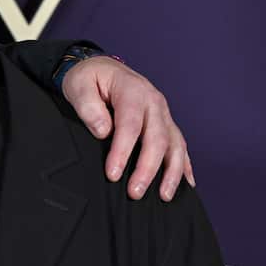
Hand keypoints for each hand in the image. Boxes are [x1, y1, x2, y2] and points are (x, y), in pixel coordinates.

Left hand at [62, 56, 193, 200]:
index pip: (130, 125)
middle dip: (147, 169)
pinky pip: (180, 145)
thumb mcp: (79, 86)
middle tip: (134, 193)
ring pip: (175, 145)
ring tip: (164, 196)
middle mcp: (154, 102)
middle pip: (157, 139)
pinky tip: (186, 183)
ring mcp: (163, 113)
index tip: (112, 175)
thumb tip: (103, 131)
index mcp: (133, 92)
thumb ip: (89, 107)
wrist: (102, 68)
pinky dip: (184, 165)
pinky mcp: (165, 123)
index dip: (122, 151)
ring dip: (171, 172)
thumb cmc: (88, 79)